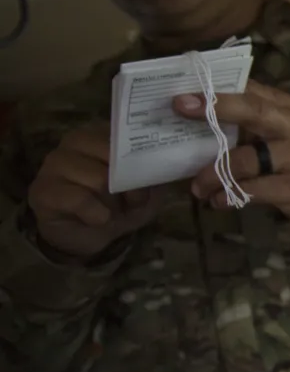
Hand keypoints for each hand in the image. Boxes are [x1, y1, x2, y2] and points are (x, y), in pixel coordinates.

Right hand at [27, 123, 160, 259]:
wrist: (88, 236)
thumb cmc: (118, 207)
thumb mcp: (146, 194)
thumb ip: (155, 177)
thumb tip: (164, 167)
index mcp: (101, 134)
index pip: (126, 135)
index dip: (143, 161)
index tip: (151, 180)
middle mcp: (74, 141)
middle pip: (114, 157)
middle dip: (130, 186)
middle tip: (132, 202)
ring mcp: (54, 164)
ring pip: (98, 178)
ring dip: (113, 203)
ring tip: (112, 211)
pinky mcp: (42, 190)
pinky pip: (79, 199)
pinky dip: (97, 215)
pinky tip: (96, 219)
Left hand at [178, 81, 289, 223]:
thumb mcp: (276, 125)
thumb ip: (246, 115)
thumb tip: (195, 106)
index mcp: (282, 106)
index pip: (249, 92)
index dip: (216, 93)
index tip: (182, 97)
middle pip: (255, 113)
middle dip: (217, 111)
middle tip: (181, 111)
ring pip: (247, 160)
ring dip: (214, 174)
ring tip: (197, 188)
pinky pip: (254, 191)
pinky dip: (230, 196)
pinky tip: (217, 201)